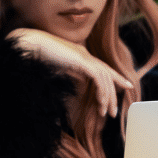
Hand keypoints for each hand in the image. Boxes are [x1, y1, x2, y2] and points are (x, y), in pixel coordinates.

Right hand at [8, 28, 131, 117]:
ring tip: (105, 113)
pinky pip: (98, 78)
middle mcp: (85, 55)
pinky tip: (100, 102)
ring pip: (104, 79)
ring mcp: (84, 56)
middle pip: (107, 75)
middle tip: (113, 112)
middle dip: (112, 94)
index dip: (116, 77)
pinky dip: (101, 91)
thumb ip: (69, 73)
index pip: (103, 68)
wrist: (30, 44)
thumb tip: (76, 82)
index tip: (127, 86)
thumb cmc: (38, 56)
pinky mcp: (81, 60)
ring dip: (107, 97)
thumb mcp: (57, 67)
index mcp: (80, 56)